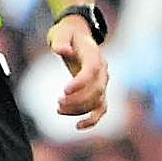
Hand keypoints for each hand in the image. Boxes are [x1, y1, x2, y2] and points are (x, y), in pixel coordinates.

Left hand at [47, 15, 108, 129]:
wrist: (79, 38)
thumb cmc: (68, 35)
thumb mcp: (62, 33)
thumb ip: (61, 41)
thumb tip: (62, 51)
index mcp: (94, 55)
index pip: (92, 70)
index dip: (81, 82)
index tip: (64, 91)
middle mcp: (102, 70)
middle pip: (96, 89)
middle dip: (78, 100)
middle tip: (58, 103)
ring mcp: (102, 82)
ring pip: (98, 101)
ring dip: (80, 109)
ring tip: (59, 109)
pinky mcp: (99, 91)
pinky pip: (101, 108)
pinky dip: (93, 119)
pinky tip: (78, 126)